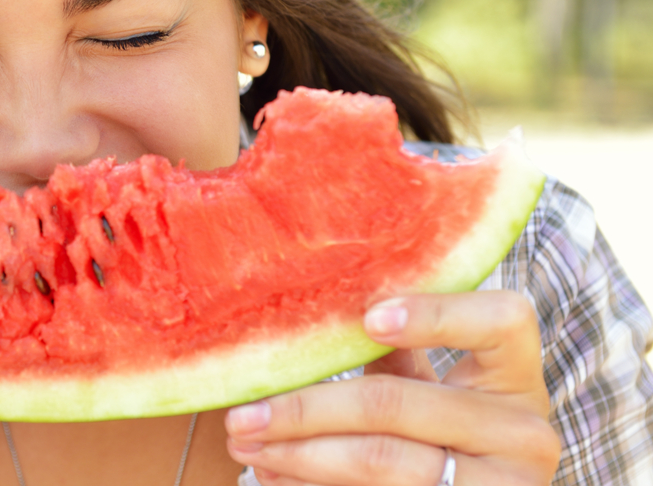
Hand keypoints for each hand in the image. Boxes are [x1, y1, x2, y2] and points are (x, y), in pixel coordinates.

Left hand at [224, 291, 560, 484]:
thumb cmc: (449, 426)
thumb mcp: (438, 384)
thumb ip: (397, 345)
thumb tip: (312, 300)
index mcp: (517, 373)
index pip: (503, 321)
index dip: (436, 316)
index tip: (368, 318)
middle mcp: (523, 432)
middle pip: (396, 404)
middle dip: (306, 408)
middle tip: (243, 412)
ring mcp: (501, 485)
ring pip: (379, 461)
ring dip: (298, 453)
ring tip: (245, 443)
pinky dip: (313, 485)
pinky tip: (275, 474)